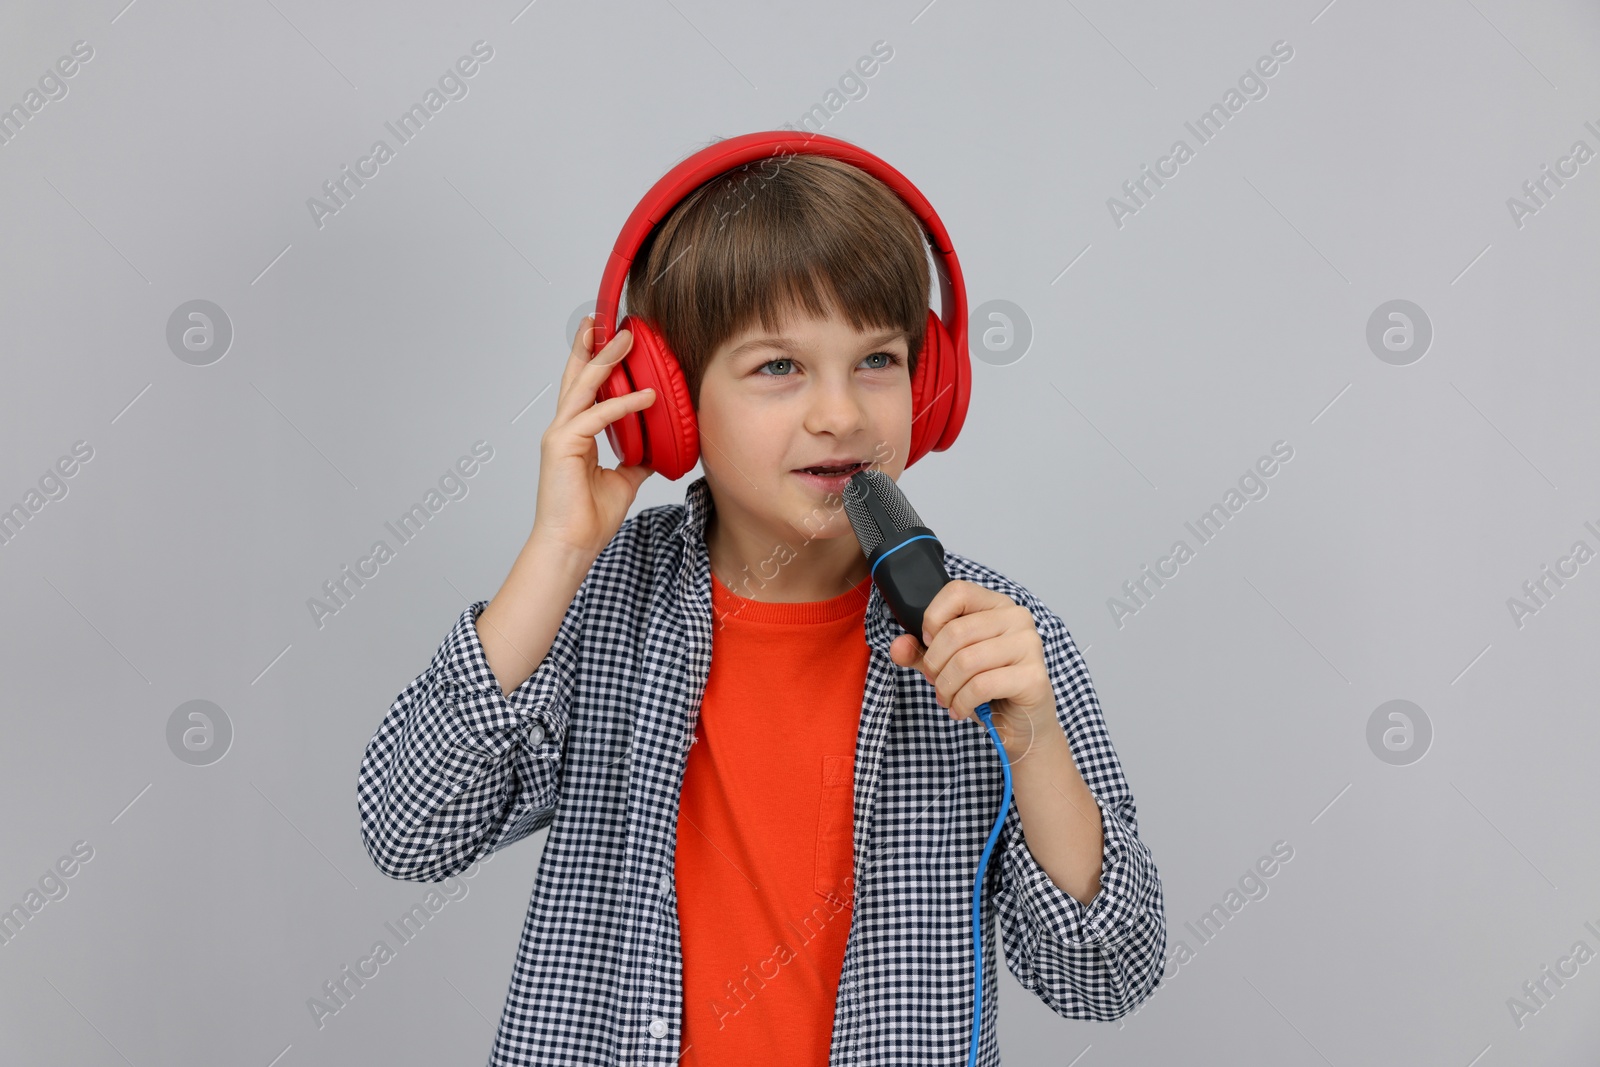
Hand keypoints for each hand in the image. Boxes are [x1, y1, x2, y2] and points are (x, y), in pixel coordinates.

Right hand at [532, 316, 658, 556]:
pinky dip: (623, 404)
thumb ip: (636, 458)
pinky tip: (646, 396)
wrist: (572, 544)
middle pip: (577, 376)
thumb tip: (656, 447)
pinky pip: (598, 416)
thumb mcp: (624, 479)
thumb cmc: (589, 517)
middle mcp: (563, 429)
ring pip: (584, 387)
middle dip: (591, 345)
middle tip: (606, 319)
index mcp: (574, 434)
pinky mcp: (562, 446)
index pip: (584, 389)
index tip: (608, 337)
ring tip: (625, 337)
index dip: (595, 362)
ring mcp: (560, 435)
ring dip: (605, 359)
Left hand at [888, 580, 1057, 762]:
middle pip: (956, 631)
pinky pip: (981, 685)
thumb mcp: (947, 665)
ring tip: (947, 700)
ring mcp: (1029, 645)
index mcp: (997, 605)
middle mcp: (1017, 618)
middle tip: (935, 682)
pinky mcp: (1033, 676)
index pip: (957, 591)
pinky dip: (963, 702)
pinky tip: (962, 709)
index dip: (933, 618)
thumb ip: (921, 653)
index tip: (929, 643)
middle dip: (935, 664)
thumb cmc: (988, 688)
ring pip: (966, 661)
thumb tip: (897, 647)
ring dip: (947, 687)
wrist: (1021, 724)